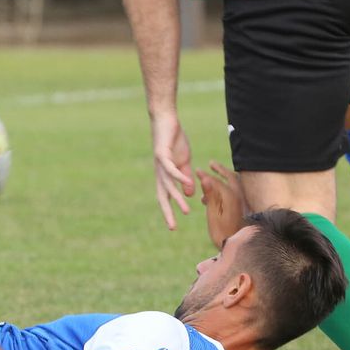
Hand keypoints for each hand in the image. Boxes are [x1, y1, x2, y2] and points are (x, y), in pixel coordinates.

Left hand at [151, 111, 194, 230]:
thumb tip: (189, 194)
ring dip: (178, 198)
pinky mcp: (162, 154)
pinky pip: (171, 168)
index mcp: (165, 176)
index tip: (173, 227)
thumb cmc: (174, 141)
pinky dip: (179, 177)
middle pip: (163, 196)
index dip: (169, 211)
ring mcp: (160, 164)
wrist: (166, 121)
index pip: (166, 196)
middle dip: (167, 212)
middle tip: (172, 228)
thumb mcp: (184, 162)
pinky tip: (188, 184)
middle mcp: (160, 173)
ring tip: (186, 211)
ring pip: (168, 185)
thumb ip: (186, 177)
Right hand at [198, 160, 246, 250]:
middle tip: (211, 164)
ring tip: (210, 179)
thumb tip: (206, 178)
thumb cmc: (222, 233)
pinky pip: (235, 192)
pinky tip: (215, 197)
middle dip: (220, 170)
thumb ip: (211, 195)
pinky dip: (226, 188)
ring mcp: (242, 202)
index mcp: (231, 197)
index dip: (206, 175)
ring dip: (223, 178)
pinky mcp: (242, 208)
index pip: (217, 180)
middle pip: (230, 177)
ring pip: (234, 184)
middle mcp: (239, 196)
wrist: (238, 248)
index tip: (197, 171)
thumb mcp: (213, 215)